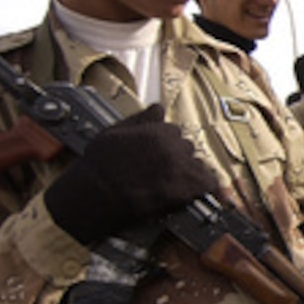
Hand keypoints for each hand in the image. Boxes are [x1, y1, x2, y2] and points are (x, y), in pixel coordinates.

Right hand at [44, 105, 216, 244]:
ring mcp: (181, 167)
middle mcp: (173, 146)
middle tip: (163, 173)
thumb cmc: (99, 166)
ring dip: (190, 174)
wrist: (96, 193)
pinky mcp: (187, 187)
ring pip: (198, 166)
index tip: (159, 156)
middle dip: (178, 159)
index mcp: (158, 130)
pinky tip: (194, 194)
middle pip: (187, 149)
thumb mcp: (114, 131)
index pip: (174, 132)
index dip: (166, 146)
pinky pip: (208, 185)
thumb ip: (141, 119)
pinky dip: (204, 189)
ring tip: (173, 185)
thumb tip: (158, 109)